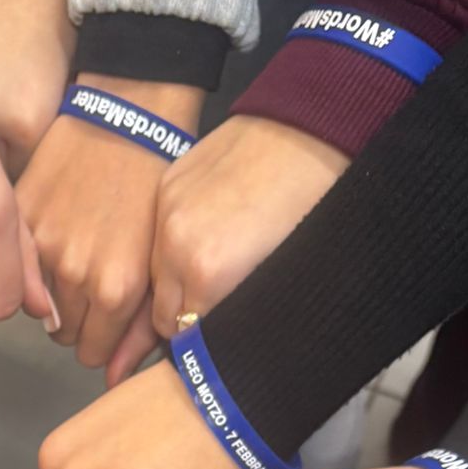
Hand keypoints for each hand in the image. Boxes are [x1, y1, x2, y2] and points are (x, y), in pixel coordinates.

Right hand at [19, 78, 201, 380]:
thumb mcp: (161, 262)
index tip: (104, 319)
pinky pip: (15, 265)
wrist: (129, 115)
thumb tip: (114, 381)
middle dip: (75, 318)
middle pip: (62, 334)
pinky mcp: (19, 220)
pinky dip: (28, 260)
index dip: (99, 340)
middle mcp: (74, 277)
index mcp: (115, 291)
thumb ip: (139, 328)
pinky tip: (50, 236)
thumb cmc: (156, 184)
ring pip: (35, 304)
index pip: (90, 355)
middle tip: (90, 282)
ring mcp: (41, 248)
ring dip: (50, 291)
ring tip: (72, 256)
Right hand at [148, 115, 348, 340]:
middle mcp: (176, 248)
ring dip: (174, 286)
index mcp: (209, 273)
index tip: (213, 343)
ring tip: (205, 279)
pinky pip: (157, 237)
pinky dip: (172, 248)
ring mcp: (166, 214)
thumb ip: (239, 310)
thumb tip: (220, 336)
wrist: (312, 124)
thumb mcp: (283, 272)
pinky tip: (200, 240)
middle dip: (182, 321)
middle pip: (162, 313)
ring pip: (154, 277)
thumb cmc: (313, 200)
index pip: (184, 337)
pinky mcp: (167, 186)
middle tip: (210, 317)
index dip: (200, 343)